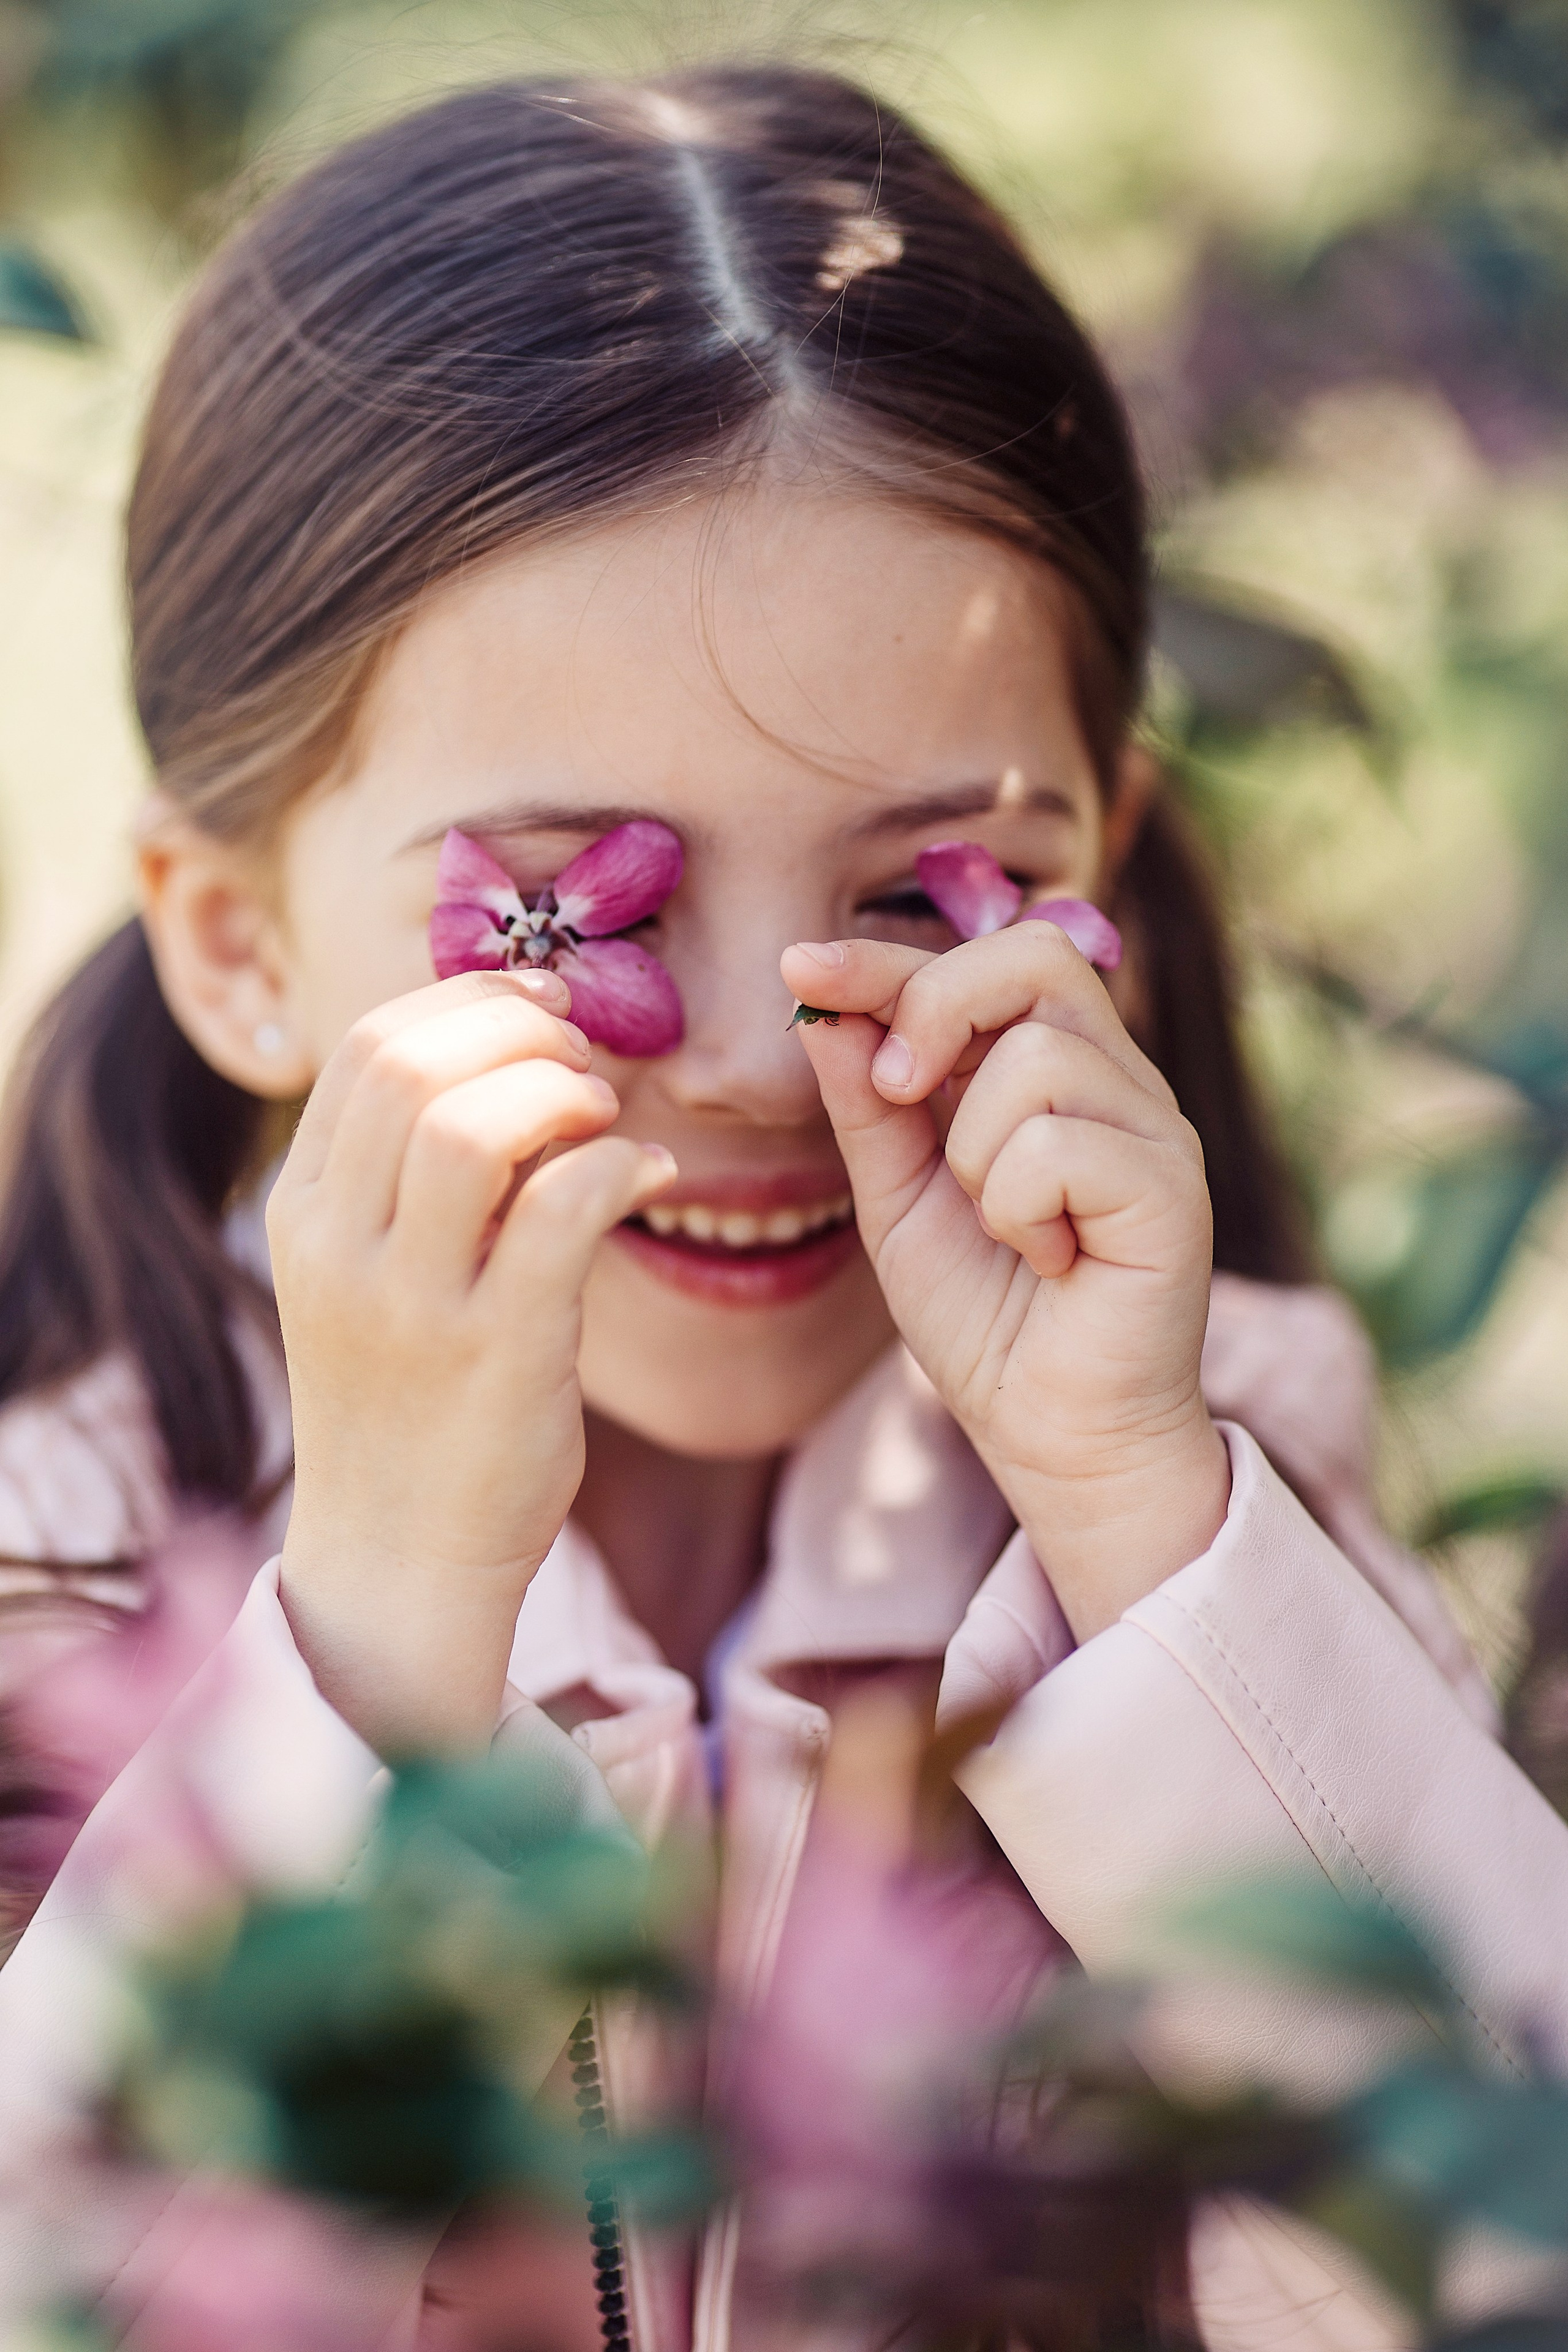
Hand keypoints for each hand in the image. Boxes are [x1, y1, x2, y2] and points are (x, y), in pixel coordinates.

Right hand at [268, 969, 673, 1752]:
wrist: (400, 1565)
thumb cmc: (408, 1406)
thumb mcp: (369, 1277)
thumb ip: (410, 1176)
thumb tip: (511, 1055)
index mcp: (303, 1212)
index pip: (363, 1045)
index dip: (466, 999)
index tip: (542, 1006)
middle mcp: (340, 1247)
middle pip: (411, 1063)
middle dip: (517, 1029)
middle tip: (583, 1058)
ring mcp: (412, 1305)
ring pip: (474, 1125)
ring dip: (562, 1092)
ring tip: (605, 1118)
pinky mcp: (496, 1356)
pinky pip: (563, 1210)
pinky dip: (619, 1166)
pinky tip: (651, 1174)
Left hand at [780, 928, 1229, 1637]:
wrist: (1053, 1435)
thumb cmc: (988, 1322)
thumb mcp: (898, 1200)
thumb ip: (869, 1107)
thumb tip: (822, 1009)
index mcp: (1054, 1070)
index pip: (982, 960)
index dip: (886, 956)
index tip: (799, 966)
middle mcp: (1116, 1083)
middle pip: (1035, 955)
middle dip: (936, 1006)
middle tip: (897, 1094)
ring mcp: (1153, 1130)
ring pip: (1037, 1058)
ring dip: (976, 1151)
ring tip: (1001, 1227)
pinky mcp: (1172, 1190)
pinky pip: (1061, 1145)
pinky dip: (1018, 1206)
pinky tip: (1044, 1259)